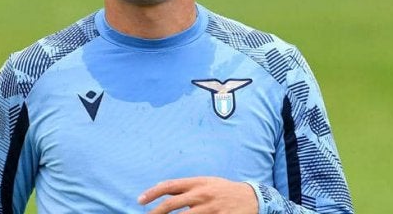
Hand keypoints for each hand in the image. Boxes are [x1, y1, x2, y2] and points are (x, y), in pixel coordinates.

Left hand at [137, 176, 257, 213]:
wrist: (252, 198)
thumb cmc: (224, 190)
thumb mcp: (206, 182)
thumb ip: (185, 186)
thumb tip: (162, 188)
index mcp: (197, 182)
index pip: (169, 186)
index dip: (152, 193)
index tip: (140, 200)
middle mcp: (201, 194)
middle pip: (172, 204)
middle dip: (155, 212)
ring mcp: (210, 208)